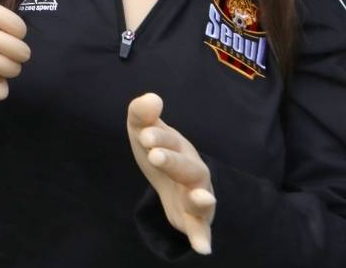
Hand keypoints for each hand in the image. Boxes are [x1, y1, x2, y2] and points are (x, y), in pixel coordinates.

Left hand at [128, 94, 215, 254]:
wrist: (171, 181)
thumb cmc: (157, 151)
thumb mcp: (142, 132)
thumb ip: (142, 114)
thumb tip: (152, 97)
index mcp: (179, 148)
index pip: (169, 140)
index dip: (158, 136)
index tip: (144, 135)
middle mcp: (192, 171)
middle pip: (188, 167)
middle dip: (173, 161)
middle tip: (154, 156)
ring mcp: (196, 196)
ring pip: (202, 197)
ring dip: (201, 198)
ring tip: (202, 198)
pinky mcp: (195, 220)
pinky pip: (201, 230)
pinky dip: (203, 238)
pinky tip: (203, 249)